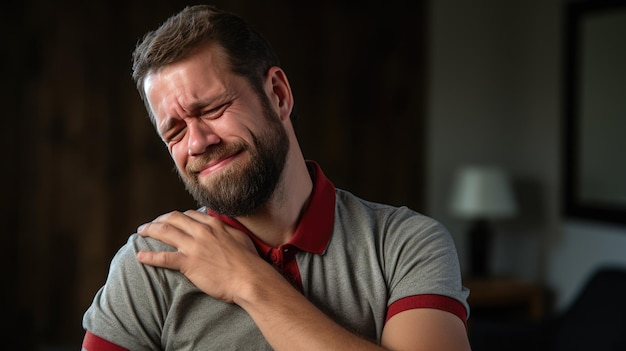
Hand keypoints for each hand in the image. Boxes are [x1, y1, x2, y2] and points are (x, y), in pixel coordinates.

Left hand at [136, 210, 270, 302]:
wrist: (250, 278)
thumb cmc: (249, 261)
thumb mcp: (240, 238)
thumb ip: (227, 230)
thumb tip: (223, 228)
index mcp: (214, 225)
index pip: (190, 215)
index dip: (177, 217)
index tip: (171, 221)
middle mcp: (202, 231)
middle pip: (173, 219)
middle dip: (159, 220)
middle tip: (150, 225)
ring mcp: (194, 246)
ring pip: (165, 233)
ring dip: (150, 230)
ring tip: (141, 232)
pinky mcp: (189, 263)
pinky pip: (163, 257)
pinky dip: (149, 256)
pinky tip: (140, 256)